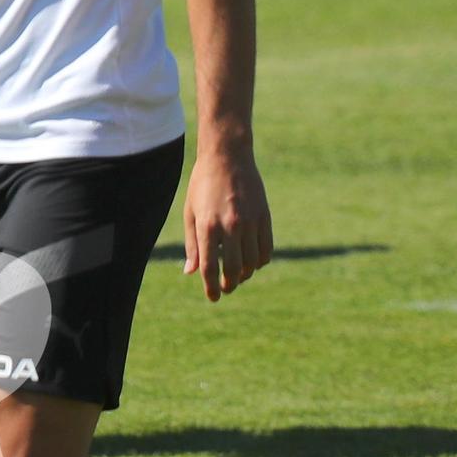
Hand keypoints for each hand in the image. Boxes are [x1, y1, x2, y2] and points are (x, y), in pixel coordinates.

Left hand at [182, 142, 272, 301]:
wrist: (227, 158)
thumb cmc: (202, 185)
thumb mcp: (190, 213)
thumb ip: (192, 244)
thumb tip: (191, 272)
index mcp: (208, 225)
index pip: (209, 266)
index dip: (211, 287)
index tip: (213, 297)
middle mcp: (231, 226)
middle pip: (235, 269)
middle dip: (230, 284)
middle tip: (226, 288)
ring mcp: (250, 221)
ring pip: (253, 262)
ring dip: (246, 274)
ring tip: (238, 275)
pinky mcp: (265, 217)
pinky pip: (266, 249)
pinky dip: (260, 261)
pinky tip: (252, 262)